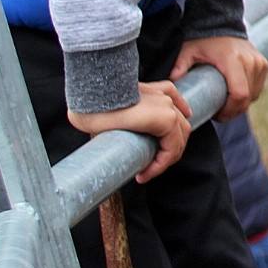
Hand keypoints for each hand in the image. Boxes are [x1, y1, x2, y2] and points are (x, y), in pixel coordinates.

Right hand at [68, 81, 192, 182]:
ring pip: (179, 140)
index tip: (150, 156)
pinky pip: (172, 148)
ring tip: (145, 173)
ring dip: (165, 160)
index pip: (172, 117)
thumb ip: (128, 122)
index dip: (165, 140)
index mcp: (154, 92)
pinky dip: (161, 164)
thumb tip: (119, 146)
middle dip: (168, 150)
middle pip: (179, 128)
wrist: (87, 100)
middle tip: (148, 167)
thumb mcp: (114, 112)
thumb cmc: (92, 107)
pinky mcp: (166, 118)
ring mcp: (167, 106)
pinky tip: (144, 175)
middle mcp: (164, 97)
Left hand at [171, 36, 267, 121]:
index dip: (230, 110)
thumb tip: (173, 82)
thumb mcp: (189, 51)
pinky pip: (258, 88)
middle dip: (234, 111)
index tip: (218, 114)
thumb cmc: (205, 41)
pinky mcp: (263, 65)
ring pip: (254, 95)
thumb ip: (180, 66)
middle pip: (248, 98)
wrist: (223, 26)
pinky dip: (249, 96)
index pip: (240, 94)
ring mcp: (259, 63)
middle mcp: (250, 62)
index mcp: (233, 60)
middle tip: (219, 114)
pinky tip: (236, 97)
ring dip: (242, 105)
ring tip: (226, 105)